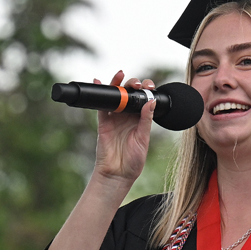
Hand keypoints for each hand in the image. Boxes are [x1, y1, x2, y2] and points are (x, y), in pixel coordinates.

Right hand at [92, 71, 156, 186]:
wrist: (118, 174)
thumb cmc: (133, 161)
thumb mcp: (143, 139)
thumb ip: (145, 120)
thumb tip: (151, 101)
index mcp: (140, 119)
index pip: (143, 99)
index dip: (146, 90)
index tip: (149, 86)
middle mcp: (127, 116)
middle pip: (129, 94)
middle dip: (133, 84)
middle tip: (136, 84)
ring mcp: (115, 118)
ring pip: (116, 96)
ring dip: (117, 84)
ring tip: (120, 75)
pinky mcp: (103, 122)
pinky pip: (101, 105)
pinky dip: (100, 93)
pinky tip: (99, 82)